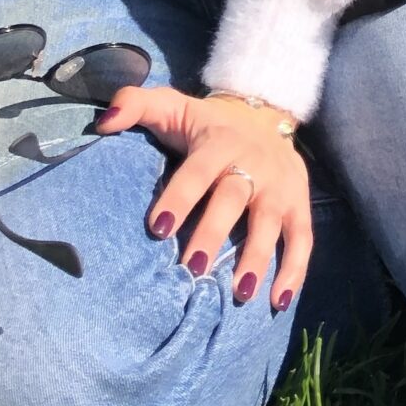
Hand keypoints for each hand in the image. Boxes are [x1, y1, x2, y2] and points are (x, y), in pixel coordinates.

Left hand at [97, 84, 311, 310]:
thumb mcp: (171, 105)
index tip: (158, 228)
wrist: (264, 112)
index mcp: (218, 141)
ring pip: (270, 221)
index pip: (197, 171)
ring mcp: (279, 185)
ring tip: (240, 293)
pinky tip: (278, 302)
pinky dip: (295, 270)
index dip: (179, 197)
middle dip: (214, 233)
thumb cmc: (205, 123)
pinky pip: (302, 238)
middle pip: (233, 197)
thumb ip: (134, 104)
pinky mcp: (299, 203)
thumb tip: (103, 122)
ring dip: (257, 257)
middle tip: (193, 269)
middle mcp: (253, 162)